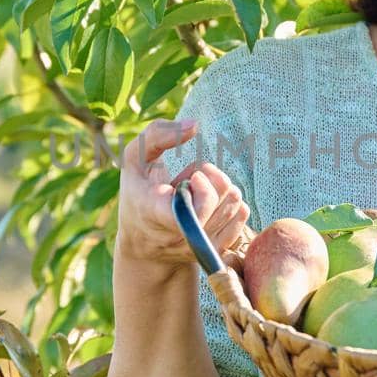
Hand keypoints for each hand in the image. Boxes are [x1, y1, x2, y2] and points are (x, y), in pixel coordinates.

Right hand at [116, 117, 251, 271]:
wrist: (143, 246)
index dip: (202, 187)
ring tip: (197, 192)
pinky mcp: (216, 250)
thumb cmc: (138, 194)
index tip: (191, 176)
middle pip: (222, 198)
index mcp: (156, 212)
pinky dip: (230, 201)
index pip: (196, 208)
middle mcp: (180, 235)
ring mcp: (201, 245)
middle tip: (192, 179)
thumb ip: (157, 135)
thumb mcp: (134, 159)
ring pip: (235, 204)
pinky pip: (242, 215)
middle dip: (212, 178)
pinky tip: (211, 203)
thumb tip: (194, 125)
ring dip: (220, 188)